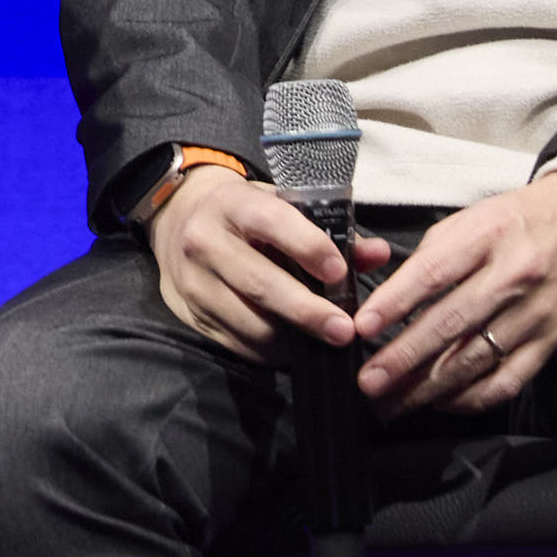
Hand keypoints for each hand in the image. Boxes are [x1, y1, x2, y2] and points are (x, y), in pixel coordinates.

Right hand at [147, 171, 390, 364]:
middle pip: (260, 283)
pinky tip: (293, 346)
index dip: (308, 247)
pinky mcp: (189, 314)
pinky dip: (271, 351)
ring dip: (293, 338)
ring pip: (250, 322)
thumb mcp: (280, 207)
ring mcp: (193, 280)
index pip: (271, 222)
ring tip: (324, 340)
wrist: (177, 220)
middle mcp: (205, 240)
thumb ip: (331, 231)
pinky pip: (237, 344)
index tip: (338, 273)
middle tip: (345, 331)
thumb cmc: (245, 214)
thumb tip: (378, 254)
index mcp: (232, 204)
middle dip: (308, 312)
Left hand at [354, 169, 556, 416]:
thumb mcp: (473, 218)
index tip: (361, 327)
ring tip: (393, 403)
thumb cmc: (518, 220)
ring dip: (429, 388)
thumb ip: (433, 256)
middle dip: (404, 358)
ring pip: (476, 360)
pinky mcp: (552, 342)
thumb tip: (390, 301)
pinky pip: (508, 380)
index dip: (394, 302)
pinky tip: (442, 403)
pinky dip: (473, 398)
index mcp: (488, 235)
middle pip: (452, 324)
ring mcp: (536, 313)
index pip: (433, 273)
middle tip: (369, 382)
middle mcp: (514, 276)